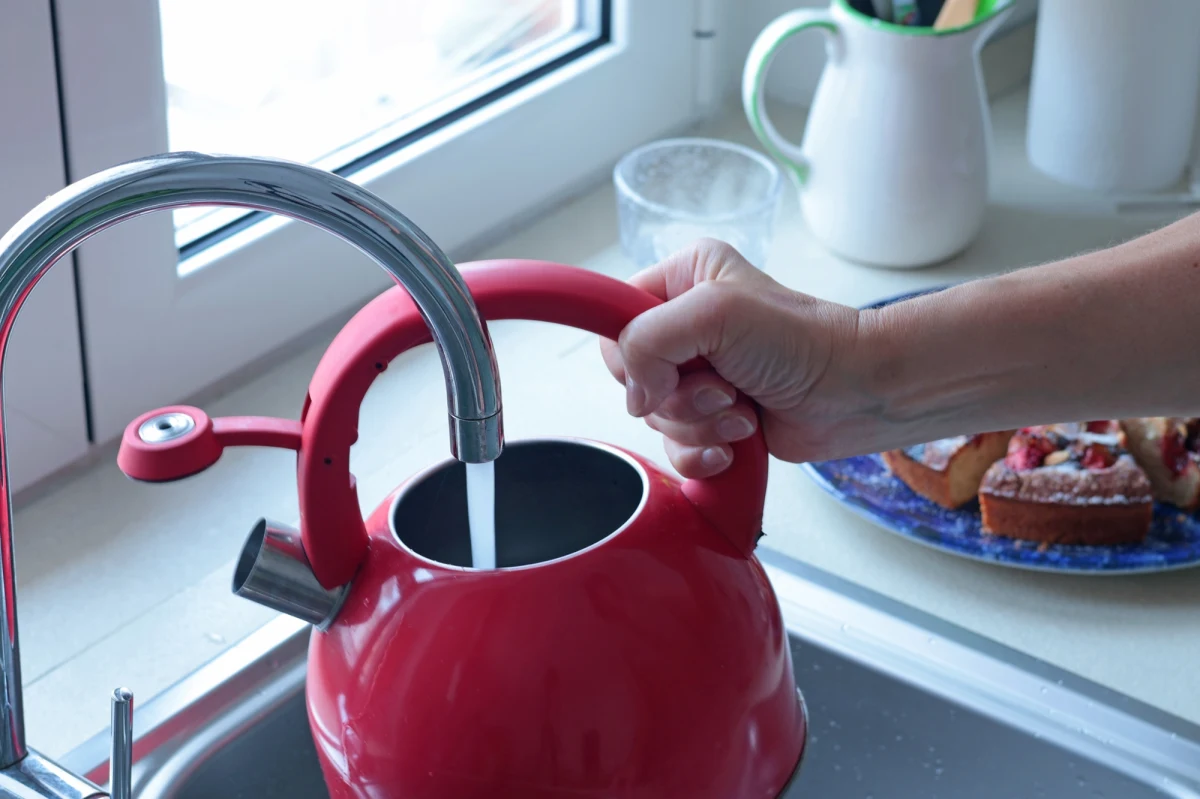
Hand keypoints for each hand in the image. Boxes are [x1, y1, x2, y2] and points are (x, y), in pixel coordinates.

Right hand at [601, 239, 865, 478]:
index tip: (663, 368)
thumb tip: (636, 393)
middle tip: (723, 385)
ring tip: (742, 407)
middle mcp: (686, 326)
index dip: (631, 354)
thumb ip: (647, 339)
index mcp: (682, 280)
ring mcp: (698, 375)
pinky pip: (675, 449)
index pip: (614, 320)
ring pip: (654, 418)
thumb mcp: (715, 313)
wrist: (855, 393)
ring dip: (698, 424)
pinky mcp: (712, 418)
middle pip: (632, 378)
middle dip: (676, 396)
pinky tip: (737, 440)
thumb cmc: (804, 341)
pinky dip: (703, 453)